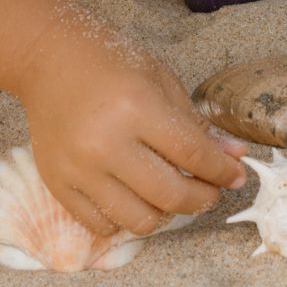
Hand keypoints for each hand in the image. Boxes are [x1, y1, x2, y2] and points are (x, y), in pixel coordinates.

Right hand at [19, 25, 246, 239]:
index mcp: (137, 108)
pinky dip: (126, 219)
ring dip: (167, 214)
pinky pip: (102, 225)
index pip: (193, 154)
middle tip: (211, 190)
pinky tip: (136, 198)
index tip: (236, 176)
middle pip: (170, 195)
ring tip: (172, 194)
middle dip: (203, 198)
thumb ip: (198, 125)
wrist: (50, 61)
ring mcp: (79, 169)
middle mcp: (106, 143)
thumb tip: (235, 157)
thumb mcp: (163, 83)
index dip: (222, 171)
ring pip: (139, 220)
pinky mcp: (58, 185)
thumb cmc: (112, 66)